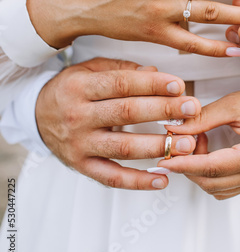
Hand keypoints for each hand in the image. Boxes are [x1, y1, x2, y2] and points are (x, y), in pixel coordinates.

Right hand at [36, 58, 199, 190]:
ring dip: (158, 146)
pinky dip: (138, 182)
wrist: (36, 115)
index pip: (122, 84)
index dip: (152, 84)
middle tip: (192, 110)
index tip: (179, 85)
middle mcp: (77, 116)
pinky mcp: (81, 166)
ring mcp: (79, 144)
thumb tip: (156, 73)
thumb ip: (122, 70)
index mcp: (80, 87)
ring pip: (123, 148)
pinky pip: (112, 177)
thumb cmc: (71, 89)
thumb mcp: (89, 69)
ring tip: (186, 144)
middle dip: (163, 110)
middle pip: (127, 113)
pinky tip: (163, 179)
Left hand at [157, 84, 239, 199]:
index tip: (164, 161)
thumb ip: (202, 119)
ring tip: (197, 141)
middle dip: (189, 166)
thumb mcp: (233, 104)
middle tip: (179, 143)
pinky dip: (210, 174)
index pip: (212, 167)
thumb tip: (174, 129)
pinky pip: (225, 186)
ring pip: (216, 188)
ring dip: (199, 170)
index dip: (184, 165)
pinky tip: (207, 152)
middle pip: (211, 182)